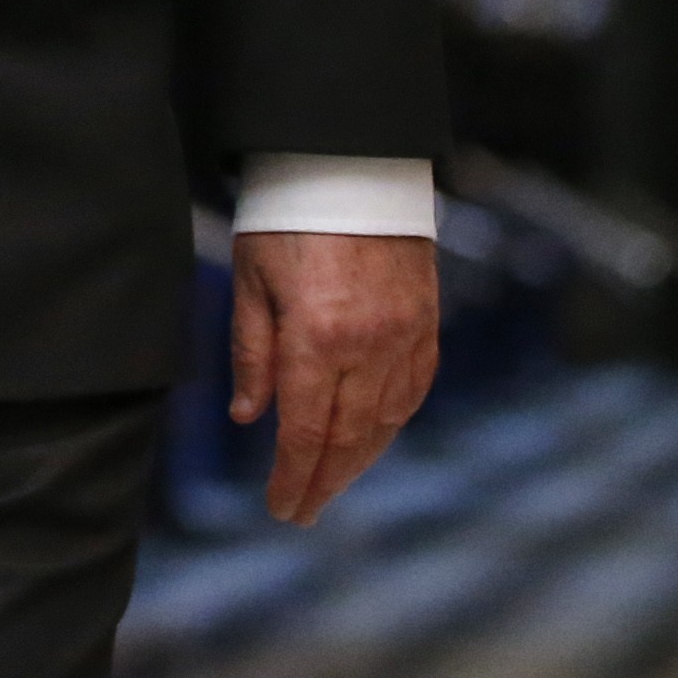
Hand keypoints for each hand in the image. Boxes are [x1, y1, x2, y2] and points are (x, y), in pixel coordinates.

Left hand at [230, 231, 437, 524]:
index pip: (306, 429)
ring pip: (386, 421)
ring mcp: (405, 336)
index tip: (281, 507)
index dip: (293, 475)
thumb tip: (250, 417)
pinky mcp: (426, 322)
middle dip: (324, 482)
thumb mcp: (250, 279)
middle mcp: (368, 345)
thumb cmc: (286, 218)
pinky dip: (393, 422)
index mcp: (317, 336)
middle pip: (349, 437)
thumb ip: (252, 352)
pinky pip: (414, 389)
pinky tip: (374, 438)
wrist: (350, 166)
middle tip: (302, 512)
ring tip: (331, 484)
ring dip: (359, 461)